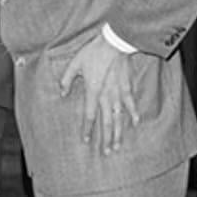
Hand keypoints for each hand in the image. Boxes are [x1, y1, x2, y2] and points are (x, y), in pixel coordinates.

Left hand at [58, 32, 138, 154]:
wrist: (114, 43)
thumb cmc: (93, 52)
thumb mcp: (74, 64)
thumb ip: (67, 80)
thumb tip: (62, 92)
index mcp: (92, 91)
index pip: (89, 115)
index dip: (87, 129)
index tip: (86, 140)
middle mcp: (106, 96)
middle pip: (105, 122)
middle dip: (105, 139)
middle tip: (106, 153)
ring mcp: (118, 92)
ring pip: (118, 117)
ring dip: (118, 132)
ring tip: (117, 145)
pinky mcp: (127, 87)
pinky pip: (130, 103)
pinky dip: (133, 113)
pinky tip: (134, 123)